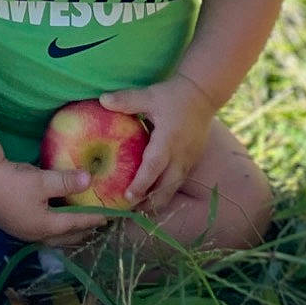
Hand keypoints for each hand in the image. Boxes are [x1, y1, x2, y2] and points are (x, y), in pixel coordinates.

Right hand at [0, 159, 110, 243]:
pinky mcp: (15, 225)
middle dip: (81, 232)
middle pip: (65, 238)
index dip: (92, 219)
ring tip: (78, 227)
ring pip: (53, 237)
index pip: (75, 224)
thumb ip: (66, 182)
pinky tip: (54, 221)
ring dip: (67, 233)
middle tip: (96, 226)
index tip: (108, 217)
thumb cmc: (13, 183)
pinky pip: (42, 231)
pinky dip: (55, 228)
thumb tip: (89, 179)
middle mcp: (35, 234)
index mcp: (45, 227)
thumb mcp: (42, 181)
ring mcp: (24, 231)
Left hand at [99, 73, 214, 218]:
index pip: (154, 167)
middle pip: (166, 188)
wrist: (203, 94)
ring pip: (174, 187)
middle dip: (149, 202)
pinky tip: (154, 192)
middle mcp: (180, 155)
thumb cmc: (174, 95)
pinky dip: (166, 189)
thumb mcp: (150, 95)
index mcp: (168, 141)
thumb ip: (127, 100)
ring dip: (158, 199)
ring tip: (139, 208)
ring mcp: (188, 160)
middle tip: (130, 210)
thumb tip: (102, 100)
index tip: (128, 197)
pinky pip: (178, 180)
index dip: (141, 184)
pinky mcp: (192, 160)